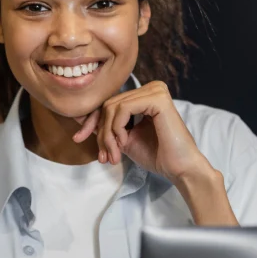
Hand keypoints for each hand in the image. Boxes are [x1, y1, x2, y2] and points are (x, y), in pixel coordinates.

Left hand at [73, 81, 206, 183]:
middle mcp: (150, 88)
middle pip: (108, 104)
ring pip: (112, 107)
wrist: (179, 169)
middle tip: (104, 156)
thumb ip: (105, 126)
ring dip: (108, 135)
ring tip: (114, 155)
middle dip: (100, 132)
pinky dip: (117, 129)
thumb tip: (78, 116)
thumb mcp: (123, 139)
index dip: (91, 120)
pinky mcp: (157, 98)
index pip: (108, 102)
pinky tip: (124, 143)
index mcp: (144, 95)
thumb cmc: (156, 155)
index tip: (78, 138)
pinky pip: (123, 109)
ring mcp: (155, 90)